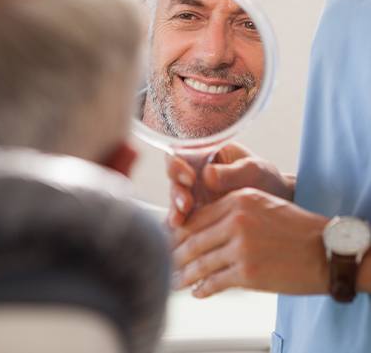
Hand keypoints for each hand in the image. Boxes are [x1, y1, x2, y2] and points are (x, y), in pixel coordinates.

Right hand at [166, 142, 295, 227]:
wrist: (278, 206)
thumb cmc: (266, 180)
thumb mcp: (254, 171)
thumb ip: (231, 172)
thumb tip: (207, 175)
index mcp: (205, 154)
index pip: (181, 154)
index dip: (178, 165)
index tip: (190, 178)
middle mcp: (194, 173)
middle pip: (174, 179)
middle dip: (176, 192)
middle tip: (186, 204)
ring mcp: (194, 194)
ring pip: (175, 200)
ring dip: (176, 209)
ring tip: (180, 220)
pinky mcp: (196, 214)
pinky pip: (183, 218)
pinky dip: (180, 225)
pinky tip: (180, 231)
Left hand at [172, 188, 328, 296]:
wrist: (327, 250)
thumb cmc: (295, 228)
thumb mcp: (262, 205)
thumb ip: (231, 211)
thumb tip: (201, 226)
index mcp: (237, 200)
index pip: (197, 217)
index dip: (178, 231)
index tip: (168, 240)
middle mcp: (236, 220)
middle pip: (193, 239)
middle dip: (175, 253)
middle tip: (164, 262)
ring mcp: (241, 247)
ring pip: (200, 262)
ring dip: (184, 274)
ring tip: (174, 280)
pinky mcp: (248, 273)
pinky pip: (215, 281)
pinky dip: (203, 288)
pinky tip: (197, 292)